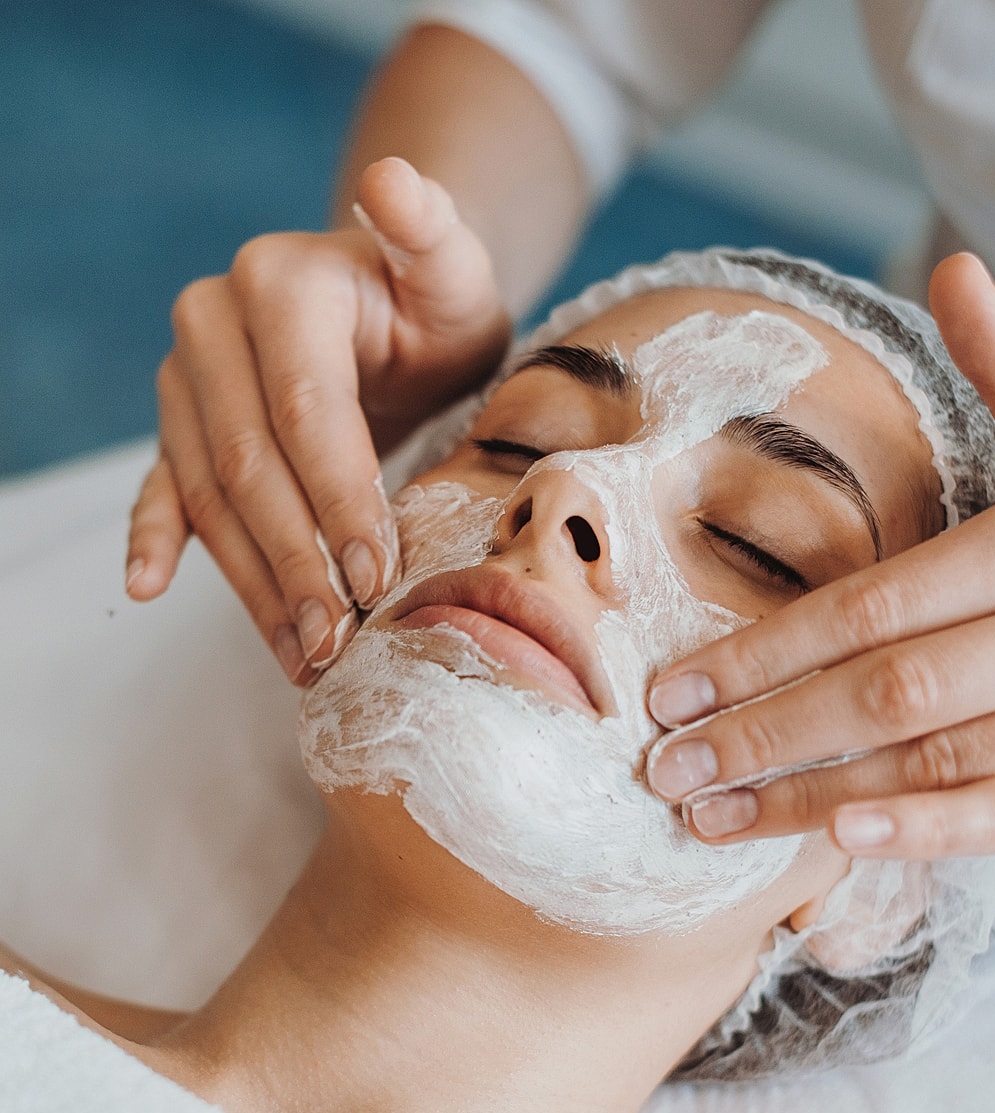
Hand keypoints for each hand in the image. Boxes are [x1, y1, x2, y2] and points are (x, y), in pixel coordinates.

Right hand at [127, 157, 509, 682]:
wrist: (390, 311)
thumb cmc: (432, 304)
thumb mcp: (451, 270)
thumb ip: (431, 234)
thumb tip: (394, 181)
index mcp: (276, 285)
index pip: (305, 412)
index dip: (341, 499)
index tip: (379, 577)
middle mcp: (212, 326)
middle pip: (249, 465)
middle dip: (297, 561)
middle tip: (339, 639)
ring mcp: (187, 379)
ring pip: (212, 495)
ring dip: (254, 582)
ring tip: (301, 654)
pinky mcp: (180, 425)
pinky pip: (163, 486)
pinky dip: (159, 538)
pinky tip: (148, 588)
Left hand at [645, 253, 994, 856]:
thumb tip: (951, 267)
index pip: (875, 601)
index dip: (763, 650)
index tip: (672, 688)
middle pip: (887, 687)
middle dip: (760, 732)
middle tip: (663, 765)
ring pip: (932, 762)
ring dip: (807, 794)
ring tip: (708, 815)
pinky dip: (923, 832)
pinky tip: (837, 839)